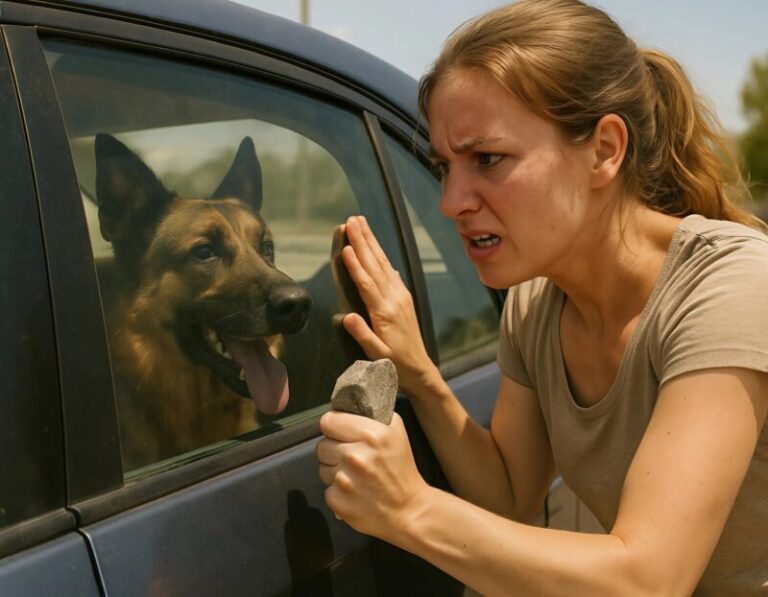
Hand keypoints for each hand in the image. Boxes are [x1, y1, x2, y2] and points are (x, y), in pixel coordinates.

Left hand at [316, 411, 430, 541]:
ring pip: (322, 468)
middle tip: (353, 458)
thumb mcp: (396, 431)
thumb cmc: (401, 468)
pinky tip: (355, 492)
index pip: (327, 421)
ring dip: (335, 471)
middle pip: (322, 445)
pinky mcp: (339, 502)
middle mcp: (355, 456)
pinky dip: (338, 492)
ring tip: (356, 476)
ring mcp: (345, 481)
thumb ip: (371, 416)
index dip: (334, 427)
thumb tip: (346, 406)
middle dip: (334, 451)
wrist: (410, 510)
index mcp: (370, 434)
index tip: (342, 434)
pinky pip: (327, 490)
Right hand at [340, 215, 436, 393]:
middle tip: (352, 220)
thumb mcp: (377, 355)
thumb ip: (362, 335)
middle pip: (375, 265)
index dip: (355, 264)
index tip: (346, 245)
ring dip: (371, 243)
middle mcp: (394, 299)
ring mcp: (400, 297)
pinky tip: (377, 249)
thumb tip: (346, 317)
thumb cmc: (395, 364)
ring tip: (361, 224)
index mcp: (384, 312)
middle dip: (363, 241)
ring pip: (383, 264)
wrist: (420, 369)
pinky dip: (381, 257)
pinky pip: (391, 272)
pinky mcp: (404, 298)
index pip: (367, 283)